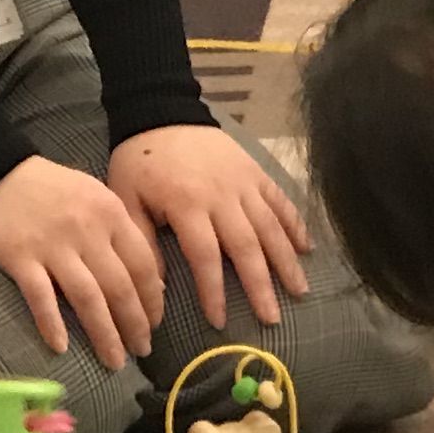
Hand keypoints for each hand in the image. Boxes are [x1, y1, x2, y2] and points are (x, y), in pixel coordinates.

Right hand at [0, 154, 163, 370]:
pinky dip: (52, 324)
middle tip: (141, 351)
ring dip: (104, 334)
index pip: (142, 265)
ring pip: (87, 298)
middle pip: (119, 287)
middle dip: (134, 325)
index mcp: (110, 213)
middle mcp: (86, 230)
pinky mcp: (20, 256)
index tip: (155, 325)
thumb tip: (151, 281)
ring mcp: (52, 245)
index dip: (152, 300)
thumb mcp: (96, 197)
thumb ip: (121, 233)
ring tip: (114, 360)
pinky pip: (40, 297)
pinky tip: (61, 348)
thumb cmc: (53, 188)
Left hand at [107, 120, 309, 331]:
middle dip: (261, 286)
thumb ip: (143, 243)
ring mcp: (243, 183)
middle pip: (247, 247)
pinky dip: (295, 224)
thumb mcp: (126, 200)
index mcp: (188, 205)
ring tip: (299, 292)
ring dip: (286, 261)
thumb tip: (157, 289)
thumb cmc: (139, 161)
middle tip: (272, 319)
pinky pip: (279, 200)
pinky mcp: (255, 171)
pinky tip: (307, 249)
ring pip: (270, 227)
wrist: (160, 110)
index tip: (221, 321)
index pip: (206, 257)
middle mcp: (222, 196)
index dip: (215, 292)